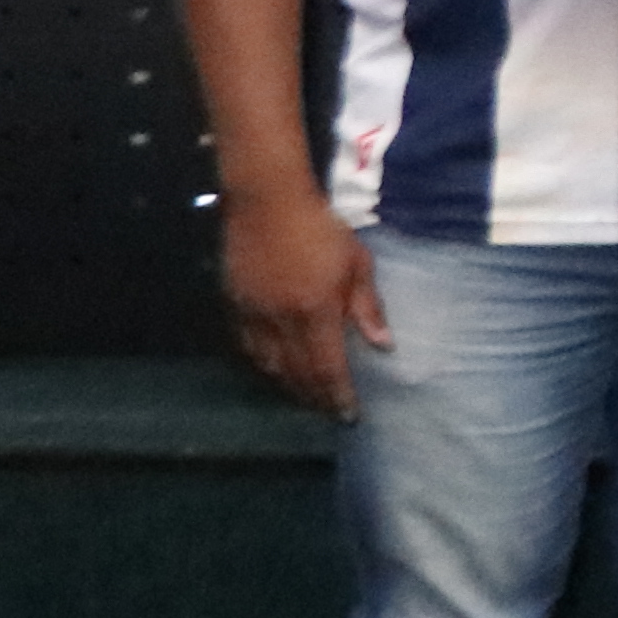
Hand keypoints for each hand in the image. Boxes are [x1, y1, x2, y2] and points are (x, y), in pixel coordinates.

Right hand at [222, 178, 387, 418]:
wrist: (267, 201)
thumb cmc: (321, 228)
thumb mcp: (357, 263)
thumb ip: (368, 306)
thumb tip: (384, 345)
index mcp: (315, 312)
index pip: (327, 368)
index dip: (337, 395)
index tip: (348, 416)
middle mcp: (280, 321)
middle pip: (296, 373)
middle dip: (314, 397)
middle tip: (329, 412)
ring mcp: (252, 314)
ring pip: (268, 365)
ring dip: (288, 385)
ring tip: (306, 397)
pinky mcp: (233, 304)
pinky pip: (248, 346)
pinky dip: (263, 364)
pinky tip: (275, 369)